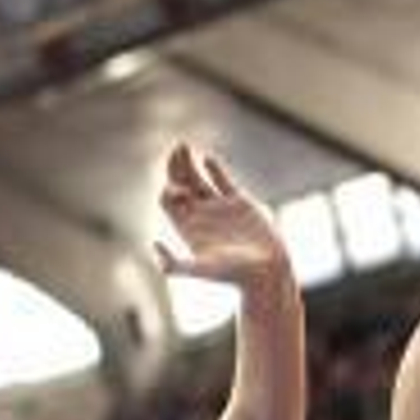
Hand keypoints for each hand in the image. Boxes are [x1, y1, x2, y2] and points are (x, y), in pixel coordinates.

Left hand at [156, 143, 291, 290]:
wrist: (265, 272)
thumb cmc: (233, 275)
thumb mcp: (200, 269)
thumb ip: (175, 264)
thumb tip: (154, 245)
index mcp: (188, 229)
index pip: (168, 201)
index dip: (168, 189)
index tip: (179, 189)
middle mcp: (201, 216)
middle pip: (180, 185)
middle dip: (175, 167)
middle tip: (176, 148)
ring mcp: (219, 208)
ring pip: (198, 180)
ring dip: (189, 163)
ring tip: (183, 145)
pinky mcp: (239, 203)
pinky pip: (222, 181)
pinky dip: (214, 169)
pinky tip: (207, 158)